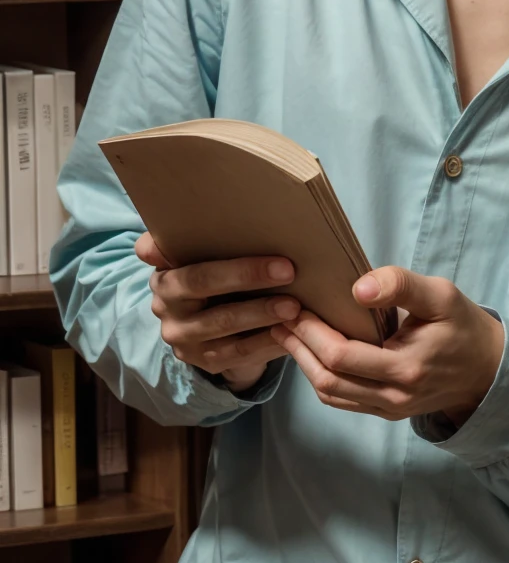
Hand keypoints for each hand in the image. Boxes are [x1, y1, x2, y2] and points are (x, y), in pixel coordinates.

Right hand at [135, 232, 295, 392]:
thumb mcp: (210, 258)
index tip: (211, 236)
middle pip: (201, 282)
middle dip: (245, 275)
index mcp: (163, 271)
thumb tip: (229, 201)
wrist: (215, 332)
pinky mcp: (203, 361)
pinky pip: (237, 353)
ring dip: (261, 314)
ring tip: (294, 307)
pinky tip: (291, 333)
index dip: (169, 245)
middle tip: (287, 269)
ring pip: (222, 323)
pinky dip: (266, 343)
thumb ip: (209, 237)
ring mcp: (182, 336)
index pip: (160, 252)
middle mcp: (163, 303)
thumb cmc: (218, 280)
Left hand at [268, 266, 504, 424]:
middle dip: (299, 348)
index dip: (311, 332)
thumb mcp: (442, 296)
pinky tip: (312, 354)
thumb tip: (358, 289)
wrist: (488, 370)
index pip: (341, 356)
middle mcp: (394, 396)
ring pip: (330, 395)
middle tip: (280, 318)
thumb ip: (401, 285)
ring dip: (305, 365)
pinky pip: (343, 401)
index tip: (296, 306)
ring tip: (287, 335)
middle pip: (328, 380)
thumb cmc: (463, 327)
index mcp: (406, 368)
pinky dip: (321, 379)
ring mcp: (389, 408)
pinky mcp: (387, 411)